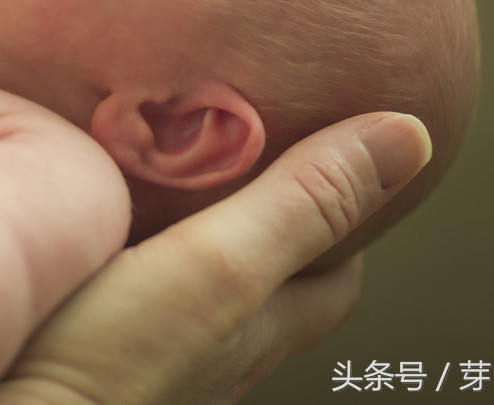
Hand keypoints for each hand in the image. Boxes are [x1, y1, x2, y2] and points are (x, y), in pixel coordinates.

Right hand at [0, 112, 432, 404]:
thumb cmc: (107, 361)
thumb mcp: (218, 264)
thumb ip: (300, 202)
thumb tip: (410, 133)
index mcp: (255, 324)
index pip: (333, 273)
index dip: (342, 211)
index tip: (327, 150)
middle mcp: (211, 350)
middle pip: (265, 279)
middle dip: (267, 215)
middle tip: (242, 148)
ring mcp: (147, 355)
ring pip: (193, 285)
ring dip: (193, 232)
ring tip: (164, 173)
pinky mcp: (83, 348)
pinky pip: (128, 292)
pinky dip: (129, 250)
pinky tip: (89, 226)